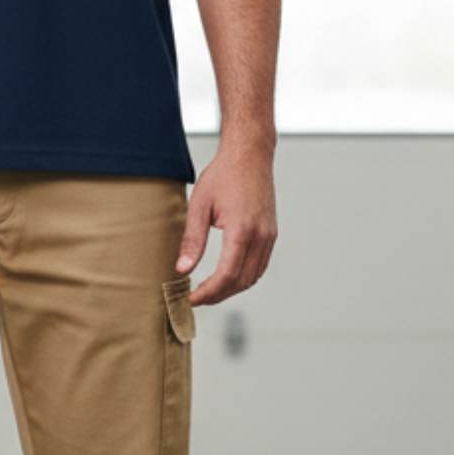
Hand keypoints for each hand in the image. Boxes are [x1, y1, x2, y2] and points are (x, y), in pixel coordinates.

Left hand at [175, 141, 277, 304]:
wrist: (250, 155)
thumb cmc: (223, 175)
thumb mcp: (199, 205)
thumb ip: (192, 240)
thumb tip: (182, 270)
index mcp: (242, 230)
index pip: (226, 275)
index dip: (208, 293)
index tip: (191, 299)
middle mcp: (261, 236)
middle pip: (242, 282)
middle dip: (218, 295)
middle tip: (197, 298)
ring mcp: (269, 236)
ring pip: (253, 277)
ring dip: (232, 289)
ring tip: (209, 290)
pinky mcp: (271, 233)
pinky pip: (260, 265)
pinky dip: (244, 277)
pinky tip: (227, 276)